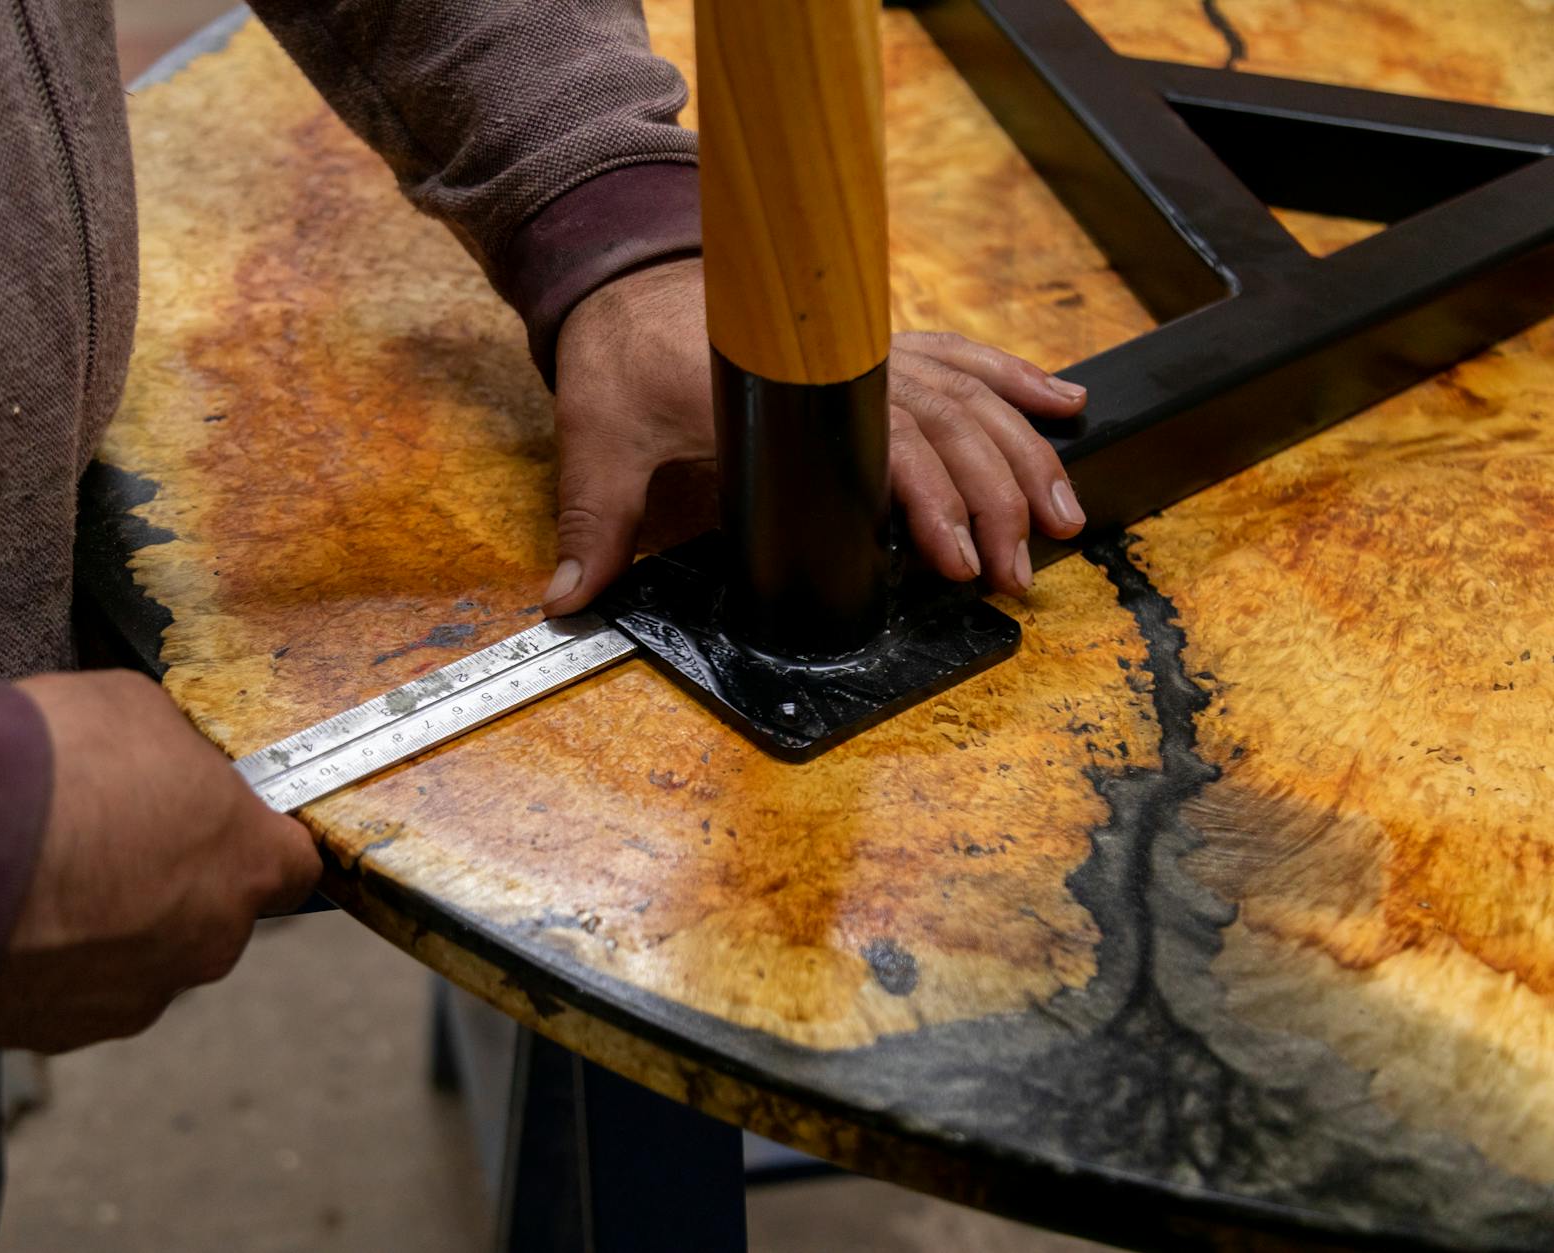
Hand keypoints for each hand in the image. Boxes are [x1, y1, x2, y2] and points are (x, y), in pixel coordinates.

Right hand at [0, 670, 319, 1052]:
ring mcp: (134, 997)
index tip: (218, 815)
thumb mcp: (135, 710)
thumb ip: (174, 753)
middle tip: (104, 831)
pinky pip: (69, 988)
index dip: (255, 835)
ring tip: (37, 870)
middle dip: (167, 876)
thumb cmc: (46, 766)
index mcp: (245, 864)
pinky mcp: (59, 1033)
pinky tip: (3, 913)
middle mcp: (206, 945)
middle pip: (209, 911)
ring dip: (103, 921)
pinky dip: (47, 957)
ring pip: (137, 954)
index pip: (292, 862)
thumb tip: (167, 765)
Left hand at [542, 256, 1087, 611]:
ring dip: (1024, 458)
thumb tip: (567, 599)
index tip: (962, 563)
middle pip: (947, 433)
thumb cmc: (622, 355)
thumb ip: (592, 523)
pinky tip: (1065, 409)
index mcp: (784, 395)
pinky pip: (965, 360)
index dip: (930, 507)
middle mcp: (841, 366)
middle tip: (1020, 572)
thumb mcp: (600, 438)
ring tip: (1065, 519)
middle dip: (997, 507)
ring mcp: (869, 349)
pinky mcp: (879, 341)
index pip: (883, 449)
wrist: (626, 274)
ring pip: (971, 401)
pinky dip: (1017, 382)